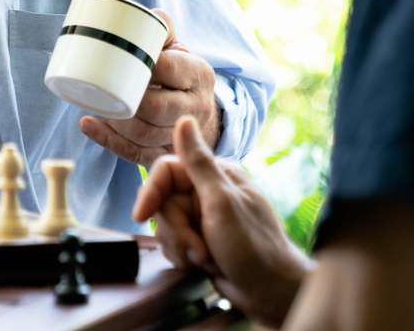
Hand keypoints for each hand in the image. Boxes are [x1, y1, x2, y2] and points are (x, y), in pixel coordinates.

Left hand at [79, 9, 218, 166]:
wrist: (199, 106)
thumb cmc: (178, 70)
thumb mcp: (177, 46)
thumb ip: (159, 28)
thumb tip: (135, 15)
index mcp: (198, 74)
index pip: (169, 69)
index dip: (144, 66)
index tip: (121, 59)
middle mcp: (195, 106)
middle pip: (158, 109)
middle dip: (129, 101)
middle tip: (104, 86)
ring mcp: (182, 134)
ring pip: (147, 135)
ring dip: (117, 123)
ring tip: (96, 105)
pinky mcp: (166, 153)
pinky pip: (137, 154)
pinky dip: (108, 140)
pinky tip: (88, 124)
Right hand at [133, 116, 310, 325]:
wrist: (272, 294)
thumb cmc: (254, 247)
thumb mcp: (222, 202)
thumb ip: (199, 162)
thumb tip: (184, 119)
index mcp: (216, 175)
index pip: (166, 171)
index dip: (150, 193)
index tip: (141, 216)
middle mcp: (207, 192)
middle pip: (163, 203)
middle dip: (176, 231)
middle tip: (198, 248)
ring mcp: (203, 218)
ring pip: (166, 226)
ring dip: (180, 247)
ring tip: (206, 259)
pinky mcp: (201, 240)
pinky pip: (173, 243)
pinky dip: (183, 257)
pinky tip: (203, 265)